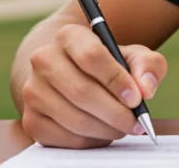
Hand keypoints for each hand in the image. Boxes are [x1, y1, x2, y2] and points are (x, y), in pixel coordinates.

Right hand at [20, 23, 167, 148]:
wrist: (69, 75)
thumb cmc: (106, 66)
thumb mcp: (131, 57)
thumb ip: (147, 65)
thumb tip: (146, 88)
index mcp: (69, 36)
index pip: (91, 56)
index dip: (116, 80)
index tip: (136, 98)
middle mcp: (43, 60)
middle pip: (82, 92)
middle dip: (116, 113)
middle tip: (136, 122)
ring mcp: (33, 91)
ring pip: (75, 119)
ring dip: (106, 129)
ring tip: (123, 127)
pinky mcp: (32, 120)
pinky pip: (65, 139)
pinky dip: (91, 141)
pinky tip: (102, 132)